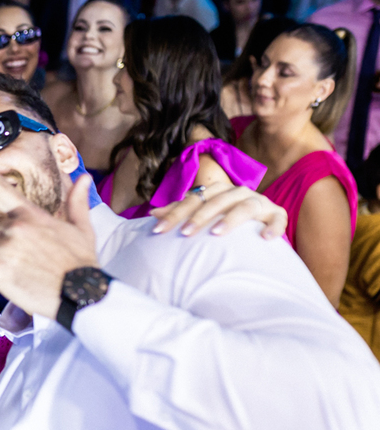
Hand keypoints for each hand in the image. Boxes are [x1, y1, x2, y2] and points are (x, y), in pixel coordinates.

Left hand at [0, 168, 99, 318]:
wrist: (82, 292)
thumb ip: (77, 201)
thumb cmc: (82, 261)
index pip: (0, 187)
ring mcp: (3, 248)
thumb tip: (84, 177)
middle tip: (23, 257)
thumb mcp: (82, 228)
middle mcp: (14, 227)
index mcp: (30, 214)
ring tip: (17, 268)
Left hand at [149, 183, 285, 239]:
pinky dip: (274, 227)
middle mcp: (238, 192)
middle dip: (199, 217)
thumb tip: (152, 213)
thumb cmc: (225, 219)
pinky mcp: (277, 214)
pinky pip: (278, 218)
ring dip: (231, 219)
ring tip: (216, 233)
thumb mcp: (203, 214)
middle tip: (184, 233)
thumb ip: (180, 212)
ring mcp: (259, 202)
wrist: (260, 222)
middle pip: (216, 201)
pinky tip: (266, 238)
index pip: (193, 199)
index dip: (175, 213)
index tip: (157, 229)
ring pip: (245, 207)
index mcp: (219, 191)